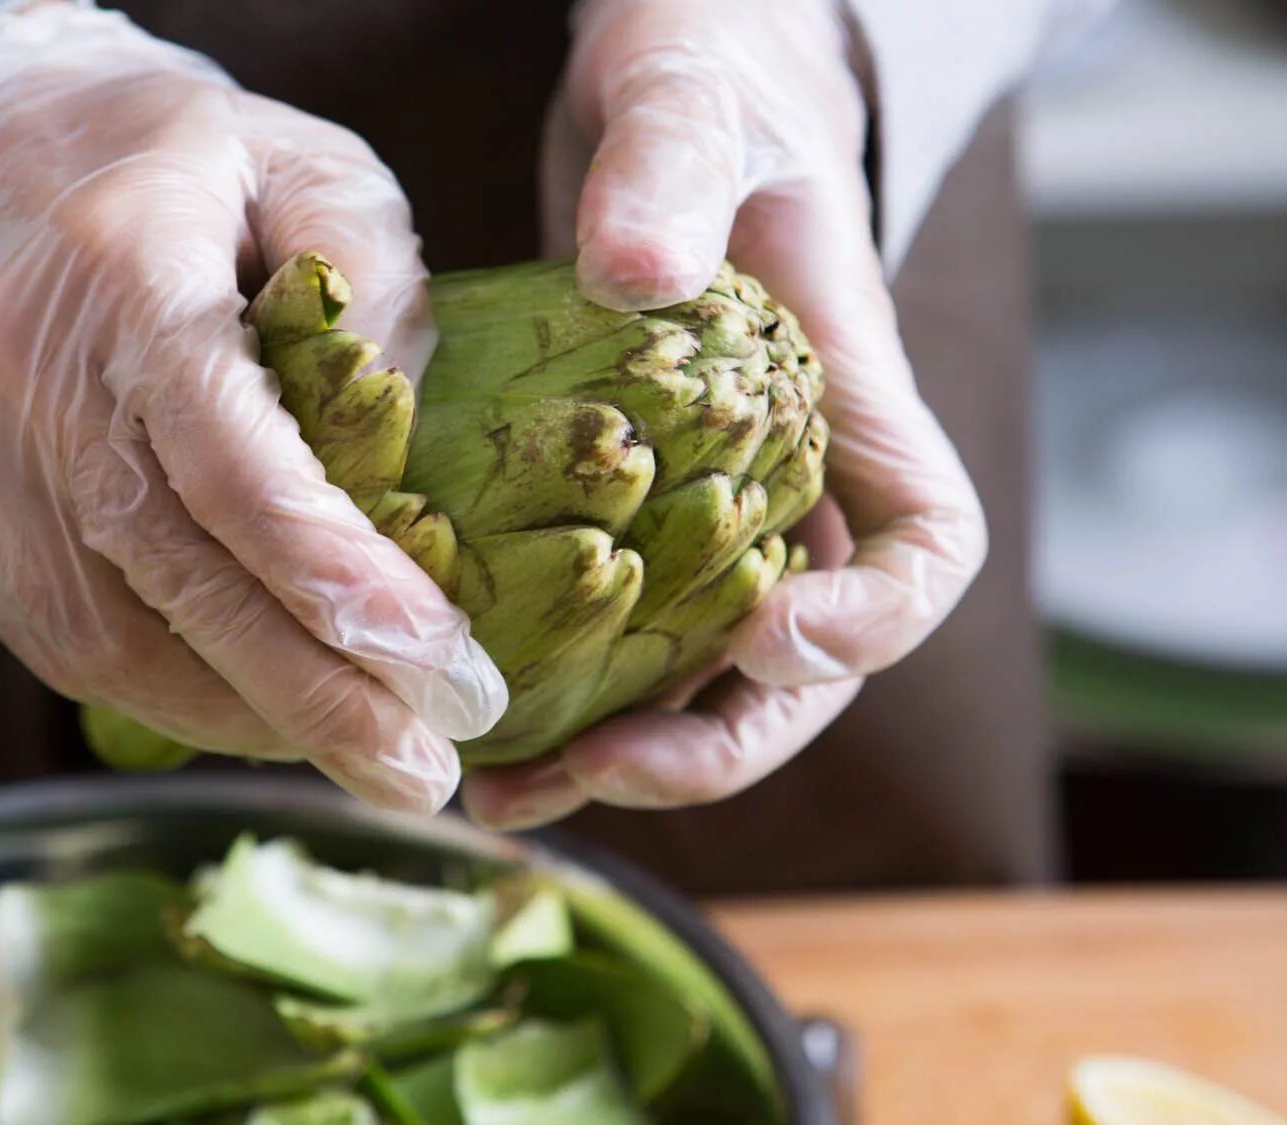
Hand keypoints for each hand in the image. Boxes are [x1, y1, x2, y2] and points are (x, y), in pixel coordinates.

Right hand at [0, 5, 505, 813]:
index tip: (445, 669)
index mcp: (124, 270)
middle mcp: (22, 375)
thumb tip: (410, 446)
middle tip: (427, 772)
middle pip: (172, 579)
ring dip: (246, 717)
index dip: (337, 579)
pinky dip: (168, 694)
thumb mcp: (304, 161)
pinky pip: (55, 636)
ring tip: (363, 751)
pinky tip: (258, 712)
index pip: (230, 462)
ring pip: (104, 636)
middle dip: (313, 698)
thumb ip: (374, 277)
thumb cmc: (170, 157)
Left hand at [463, 0, 986, 828]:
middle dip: (717, 737)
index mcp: (847, 399)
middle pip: (802, 664)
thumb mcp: (692, 95)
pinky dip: (558, 680)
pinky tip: (476, 702)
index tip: (770, 638)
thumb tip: (644, 274)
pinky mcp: (625, 493)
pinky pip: (610, 616)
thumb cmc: (711, 69)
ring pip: (699, 668)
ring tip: (508, 789)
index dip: (871, 623)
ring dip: (622, 746)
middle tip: (597, 771)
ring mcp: (711, 496)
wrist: (667, 74)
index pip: (923, 548)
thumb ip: (674, 170)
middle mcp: (792, 474)